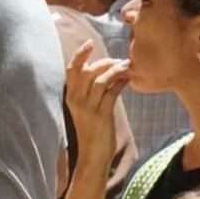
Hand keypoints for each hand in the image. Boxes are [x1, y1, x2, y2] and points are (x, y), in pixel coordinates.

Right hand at [65, 40, 129, 164]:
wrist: (92, 156)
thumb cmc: (92, 131)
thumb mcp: (87, 109)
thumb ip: (94, 91)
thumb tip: (109, 71)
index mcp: (70, 97)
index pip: (71, 70)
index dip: (79, 55)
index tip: (89, 43)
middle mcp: (76, 100)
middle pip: (87, 72)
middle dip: (104, 62)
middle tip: (119, 61)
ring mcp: (88, 108)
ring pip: (101, 80)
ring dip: (116, 70)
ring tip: (127, 66)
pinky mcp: (101, 115)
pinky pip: (111, 93)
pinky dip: (121, 83)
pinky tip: (128, 79)